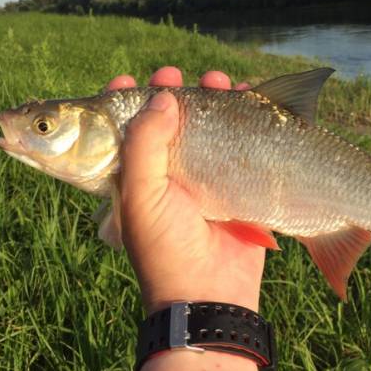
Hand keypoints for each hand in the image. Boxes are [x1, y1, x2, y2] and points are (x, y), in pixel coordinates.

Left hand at [106, 67, 265, 313]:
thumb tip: (162, 98)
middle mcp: (164, 177)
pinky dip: (244, 120)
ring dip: (210, 101)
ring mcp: (201, 182)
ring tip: (218, 81)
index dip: (123, 103)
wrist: (210, 295)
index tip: (128, 80)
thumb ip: (144, 143)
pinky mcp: (235, 188)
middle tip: (174, 75)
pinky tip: (248, 99)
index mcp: (133, 178)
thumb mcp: (139, 194)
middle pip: (166, 124)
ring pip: (204, 130)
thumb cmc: (165, 247)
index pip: (122, 131)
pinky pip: (239, 147)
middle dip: (172, 93)